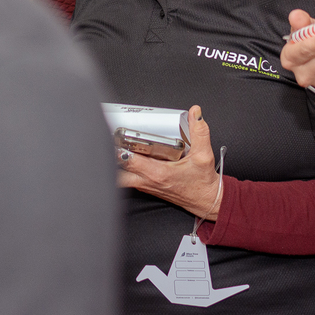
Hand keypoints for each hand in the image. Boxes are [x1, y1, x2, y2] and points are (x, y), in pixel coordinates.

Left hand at [116, 105, 220, 219]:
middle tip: (108, 141)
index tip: (114, 136)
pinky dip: (122, 169)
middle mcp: (147, 181)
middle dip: (110, 156)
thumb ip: (199, 132)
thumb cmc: (202, 183)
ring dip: (114, 164)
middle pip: (117, 170)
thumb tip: (195, 113)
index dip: (118, 148)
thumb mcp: (204, 155)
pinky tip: (124, 158)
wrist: (206, 201)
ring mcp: (145, 185)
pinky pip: (127, 179)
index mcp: (157, 173)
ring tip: (112, 148)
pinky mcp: (146, 187)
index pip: (129, 160)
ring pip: (119, 177)